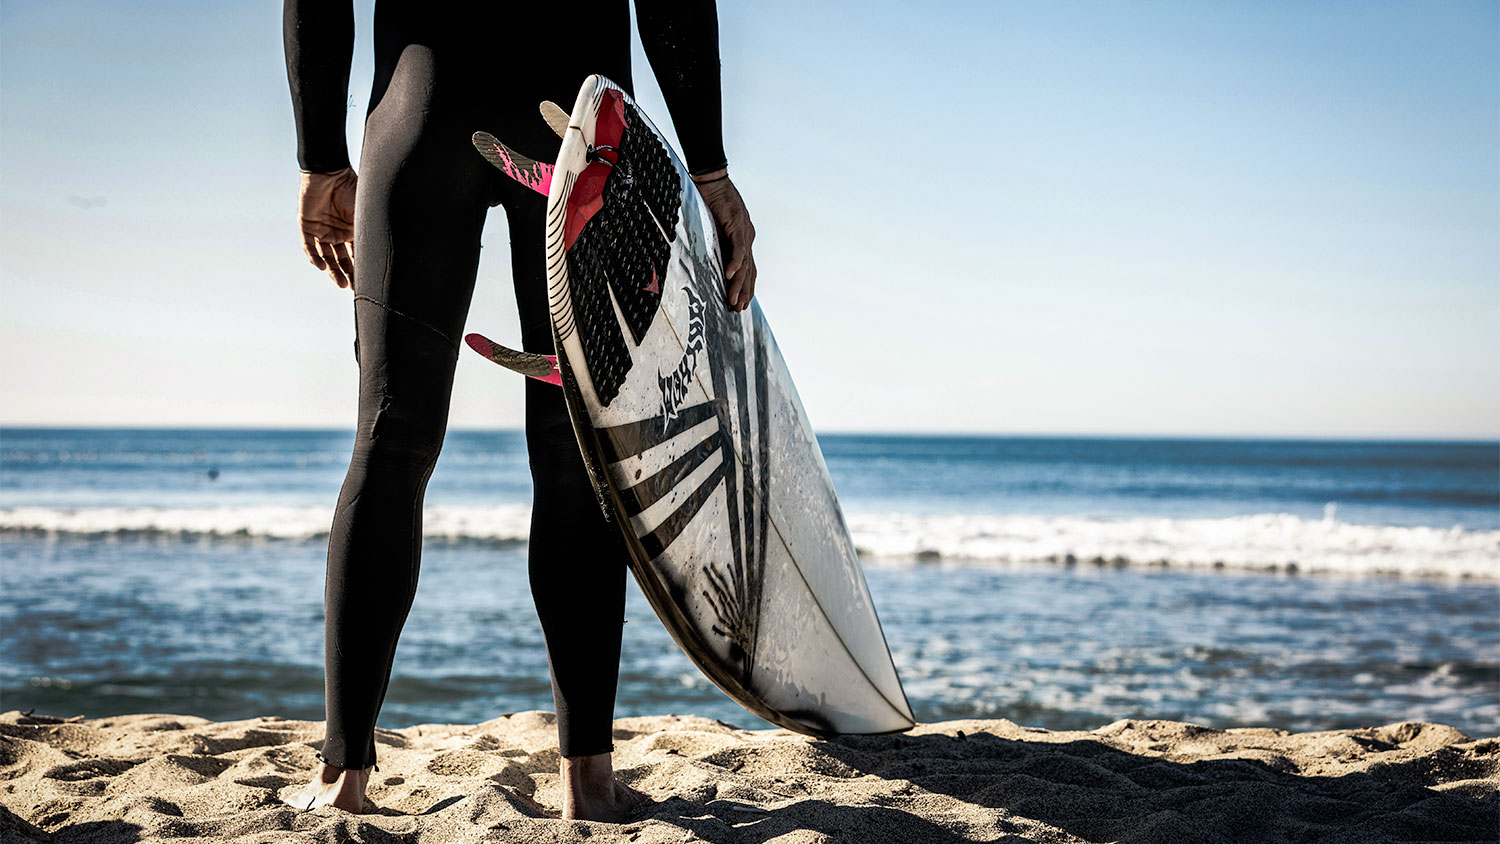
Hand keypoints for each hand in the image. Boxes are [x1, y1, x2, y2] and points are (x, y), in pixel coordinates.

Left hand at [298, 167, 357, 288]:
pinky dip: (315, 257)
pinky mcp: (307, 225)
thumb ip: (369, 233)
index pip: (356, 254)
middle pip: (341, 259)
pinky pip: (309, 246)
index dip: (360, 269)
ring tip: (341, 282)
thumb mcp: (364, 216)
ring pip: (326, 255)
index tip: (366, 283)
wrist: (330, 172)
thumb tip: (382, 255)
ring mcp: (322, 229)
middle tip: (353, 287)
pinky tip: (322, 267)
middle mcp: (337, 232)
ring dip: (333, 270)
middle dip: (347, 274)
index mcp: (352, 230)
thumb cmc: (352, 189)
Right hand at [693, 169, 755, 310]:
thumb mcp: (713, 229)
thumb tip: (709, 261)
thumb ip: (716, 245)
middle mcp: (747, 238)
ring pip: (745, 264)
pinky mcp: (737, 224)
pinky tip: (731, 275)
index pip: (747, 269)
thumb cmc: (711, 201)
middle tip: (738, 309)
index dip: (745, 287)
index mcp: (743, 240)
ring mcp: (744, 231)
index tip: (740, 303)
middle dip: (744, 292)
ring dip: (739, 284)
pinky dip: (736, 263)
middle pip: (749, 271)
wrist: (712, 179)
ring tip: (734, 300)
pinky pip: (739, 248)